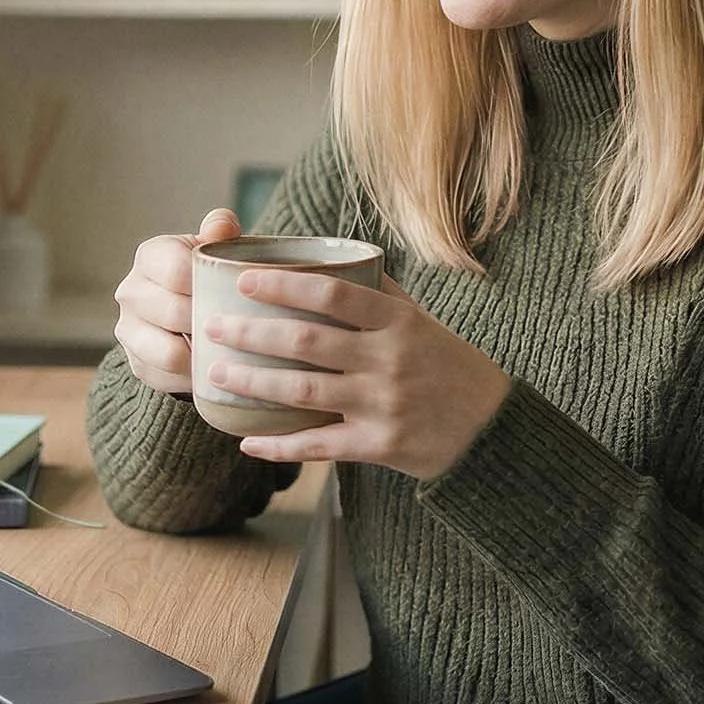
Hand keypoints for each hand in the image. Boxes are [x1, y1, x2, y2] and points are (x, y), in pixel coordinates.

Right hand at [112, 207, 240, 395]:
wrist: (186, 310)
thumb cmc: (208, 274)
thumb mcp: (214, 249)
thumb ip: (221, 232)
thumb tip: (223, 225)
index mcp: (150, 256)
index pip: (177, 271)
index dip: (209, 286)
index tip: (240, 295)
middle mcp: (131, 291)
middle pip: (174, 313)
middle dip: (211, 323)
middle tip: (243, 329)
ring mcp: (128, 330)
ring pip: (168, 354)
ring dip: (203, 356)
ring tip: (230, 353)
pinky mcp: (136, 363)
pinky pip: (167, 379)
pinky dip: (194, 379)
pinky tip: (215, 371)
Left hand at [205, 270, 512, 480]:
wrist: (491, 429)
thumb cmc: (449, 366)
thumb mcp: (422, 322)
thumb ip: (380, 294)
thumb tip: (335, 258)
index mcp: (397, 322)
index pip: (332, 293)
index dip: (283, 284)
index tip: (243, 279)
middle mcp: (388, 360)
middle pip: (306, 342)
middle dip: (251, 333)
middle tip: (212, 326)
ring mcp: (382, 404)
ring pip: (303, 392)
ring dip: (253, 383)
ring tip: (217, 374)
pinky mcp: (379, 446)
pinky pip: (318, 446)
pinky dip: (279, 446)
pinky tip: (246, 442)